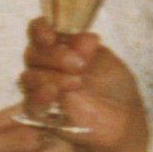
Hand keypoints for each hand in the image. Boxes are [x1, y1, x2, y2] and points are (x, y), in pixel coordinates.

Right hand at [19, 18, 148, 151]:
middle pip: (33, 53)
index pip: (39, 31)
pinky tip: (52, 92)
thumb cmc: (115, 89)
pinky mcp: (42, 114)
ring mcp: (42, 89)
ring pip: (29, 77)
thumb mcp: (107, 63)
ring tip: (77, 82)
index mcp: (61, 48)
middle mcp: (46, 66)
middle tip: (79, 63)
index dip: (40, 30)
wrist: (123, 121)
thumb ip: (90, 51)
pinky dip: (39, 95)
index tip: (51, 36)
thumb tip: (84, 37)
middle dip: (54, 55)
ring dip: (52, 76)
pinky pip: (30, 103)